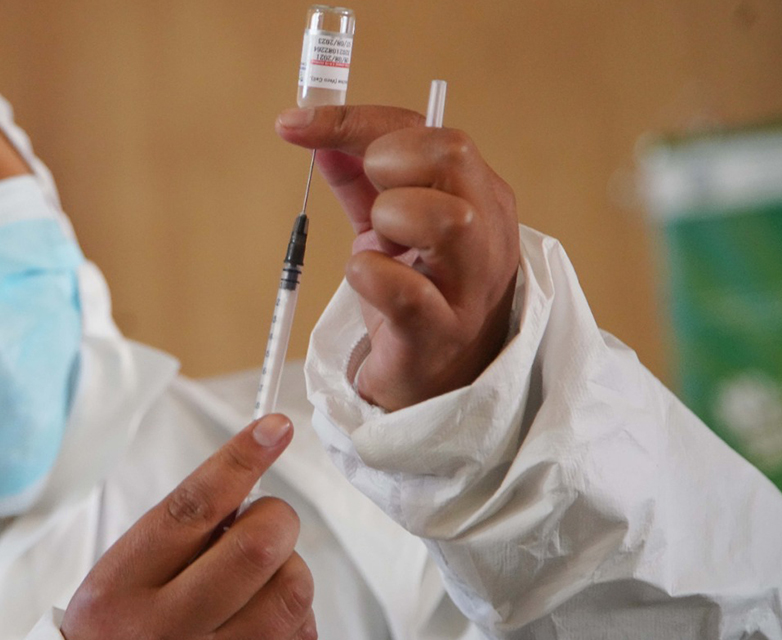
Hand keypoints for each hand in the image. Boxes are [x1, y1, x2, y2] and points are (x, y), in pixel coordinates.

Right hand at [61, 415, 316, 639]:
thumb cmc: (122, 627)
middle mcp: (166, 629)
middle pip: (255, 548)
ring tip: (261, 580)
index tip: (273, 428)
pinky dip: (296, 616)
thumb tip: (247, 488)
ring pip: (292, 590)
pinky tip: (265, 618)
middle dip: (276, 520)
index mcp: (122, 587)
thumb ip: (177, 535)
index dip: (239, 460)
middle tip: (267, 523)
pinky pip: (303, 633)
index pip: (192, 509)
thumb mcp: (123, 577)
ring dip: (290, 570)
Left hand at [275, 106, 519, 410]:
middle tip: (367, 199)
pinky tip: (366, 283)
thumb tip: (312, 130)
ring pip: (444, 218)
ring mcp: (470, 286)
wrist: (436, 386)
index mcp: (480, 196)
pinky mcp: (439, 334)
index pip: (429, 129)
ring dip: (389, 219)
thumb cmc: (419, 297)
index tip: (292, 124)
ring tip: (380, 246)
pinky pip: (403, 292)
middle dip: (388, 162)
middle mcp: (488, 233)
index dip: (353, 120)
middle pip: (451, 154)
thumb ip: (359, 179)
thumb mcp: (391, 228)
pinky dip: (369, 277)